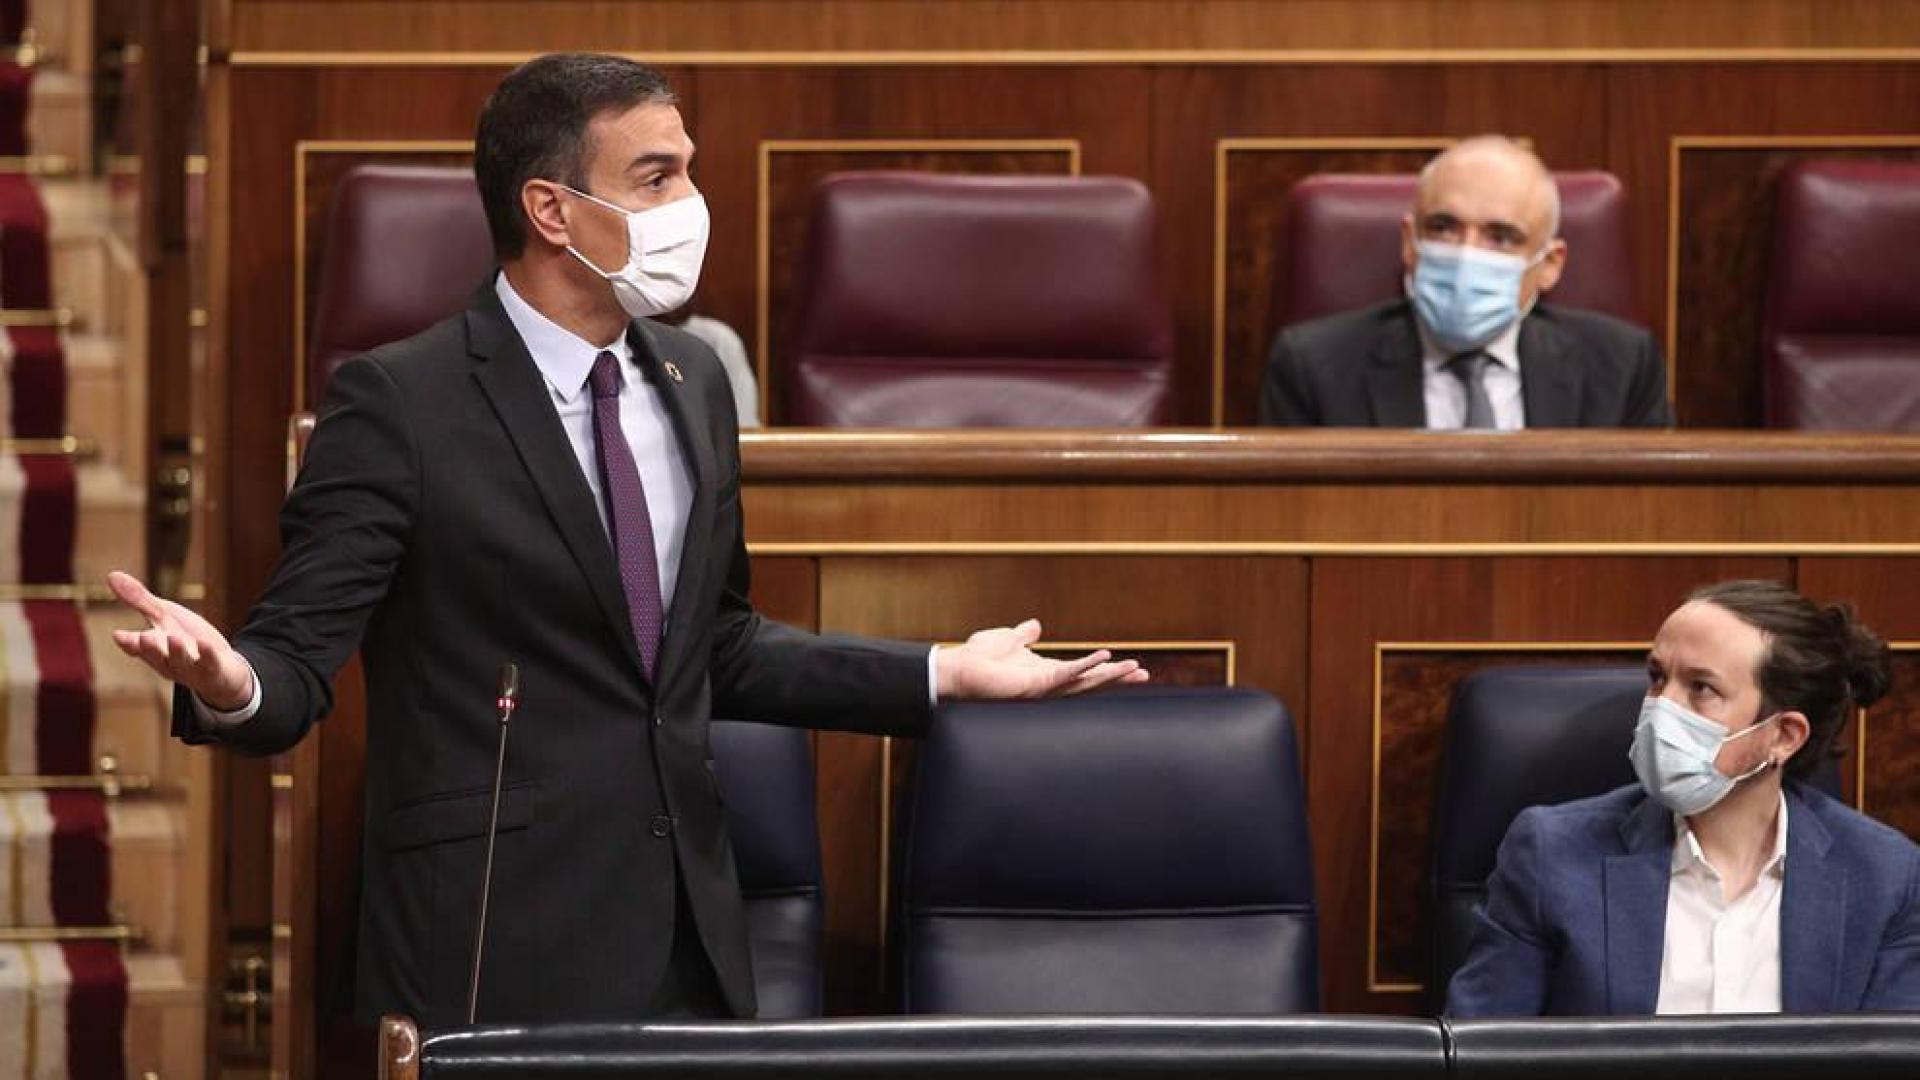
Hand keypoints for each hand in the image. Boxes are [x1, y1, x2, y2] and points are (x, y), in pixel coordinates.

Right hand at [107, 570, 254, 710]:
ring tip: (173, 638)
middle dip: (150, 649)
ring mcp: (192, 669)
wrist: (223, 668)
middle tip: (144, 638)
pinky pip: (210, 664)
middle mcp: (169, 662)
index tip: (119, 635)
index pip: (136, 648)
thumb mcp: (164, 616)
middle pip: (157, 656)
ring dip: (177, 652)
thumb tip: (111, 574)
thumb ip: (140, 600)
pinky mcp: (215, 670)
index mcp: (153, 649)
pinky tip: (207, 644)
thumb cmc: (187, 639)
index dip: (128, 643)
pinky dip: (208, 655)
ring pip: (181, 663)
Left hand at [935, 618, 1148, 700]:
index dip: (1104, 668)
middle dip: (1117, 678)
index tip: (1128, 665)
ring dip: (1111, 676)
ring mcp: (1044, 686)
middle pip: (1091, 681)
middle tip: (1145, 676)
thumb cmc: (978, 659)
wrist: (959, 670)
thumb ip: (1024, 634)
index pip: (1082, 671)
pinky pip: (1067, 674)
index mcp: (1045, 672)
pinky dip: (1086, 666)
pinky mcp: (1036, 685)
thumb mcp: (1008, 640)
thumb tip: (1036, 625)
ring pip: (1085, 683)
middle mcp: (1049, 683)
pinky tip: (1105, 657)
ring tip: (1137, 670)